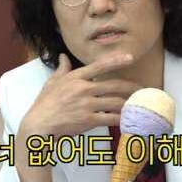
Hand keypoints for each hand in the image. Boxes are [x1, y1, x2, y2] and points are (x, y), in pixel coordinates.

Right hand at [21, 48, 137, 140]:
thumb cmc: (45, 104)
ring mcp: (87, 105)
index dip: (116, 61)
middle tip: (142, 88)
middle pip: (113, 85)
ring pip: (115, 102)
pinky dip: (121, 118)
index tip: (130, 57)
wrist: (40, 125)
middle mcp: (83, 89)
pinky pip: (110, 118)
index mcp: (76, 77)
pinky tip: (129, 118)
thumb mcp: (52, 82)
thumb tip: (64, 56)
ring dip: (129, 103)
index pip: (99, 66)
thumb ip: (62, 68)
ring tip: (138, 104)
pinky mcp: (89, 120)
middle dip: (130, 87)